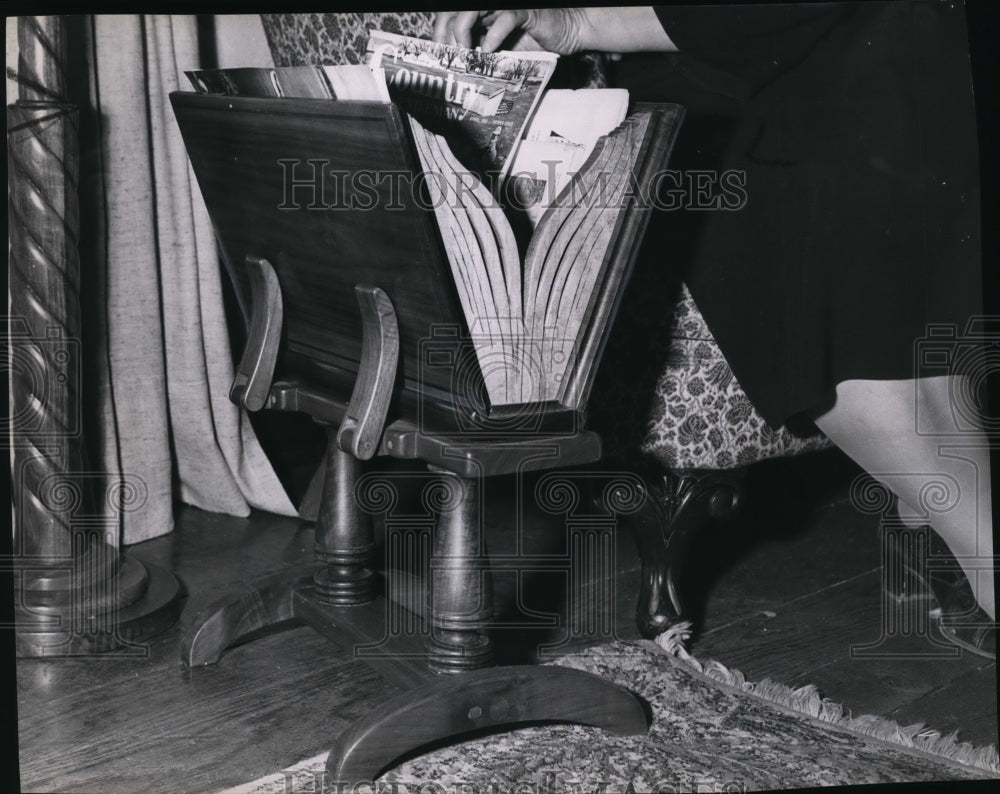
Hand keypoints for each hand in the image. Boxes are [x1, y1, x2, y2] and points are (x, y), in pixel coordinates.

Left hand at [432, 9, 589, 53]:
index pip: (449, 16)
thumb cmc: (534, 44)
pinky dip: (494, 36)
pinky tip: (489, 52)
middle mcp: (489, 8)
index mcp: (481, 15)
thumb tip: (457, 71)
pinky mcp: (524, 12)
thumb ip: (481, 55)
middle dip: (445, 34)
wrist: (568, 33)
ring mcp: (505, 7)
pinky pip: (505, 19)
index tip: (437, 56)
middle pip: (454, 11)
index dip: (439, 34)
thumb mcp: (500, 53)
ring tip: (465, 53)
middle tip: (448, 58)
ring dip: (462, 31)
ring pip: (473, 10)